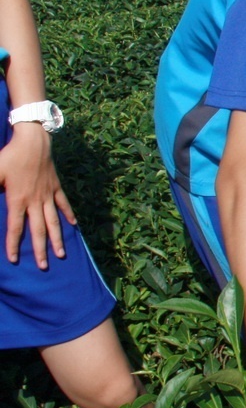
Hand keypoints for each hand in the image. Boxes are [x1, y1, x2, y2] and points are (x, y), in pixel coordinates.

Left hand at [0, 125, 74, 268]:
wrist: (33, 141)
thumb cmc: (10, 156)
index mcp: (18, 200)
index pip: (15, 228)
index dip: (14, 244)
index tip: (14, 260)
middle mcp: (35, 201)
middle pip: (38, 230)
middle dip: (41, 250)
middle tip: (44, 266)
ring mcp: (48, 195)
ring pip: (53, 221)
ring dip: (57, 239)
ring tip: (62, 254)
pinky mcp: (56, 187)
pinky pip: (63, 204)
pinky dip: (68, 215)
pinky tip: (73, 225)